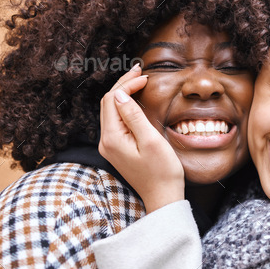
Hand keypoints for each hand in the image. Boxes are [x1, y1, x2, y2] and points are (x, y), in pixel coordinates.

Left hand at [99, 64, 184, 212]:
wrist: (163, 197)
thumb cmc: (162, 171)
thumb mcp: (151, 140)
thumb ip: (134, 116)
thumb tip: (119, 94)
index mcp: (112, 138)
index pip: (111, 100)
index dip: (126, 84)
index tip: (145, 77)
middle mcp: (106, 142)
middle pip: (108, 104)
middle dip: (123, 85)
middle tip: (140, 71)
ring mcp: (110, 146)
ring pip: (111, 112)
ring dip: (122, 94)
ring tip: (138, 80)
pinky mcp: (117, 149)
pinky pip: (116, 121)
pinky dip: (124, 107)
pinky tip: (135, 100)